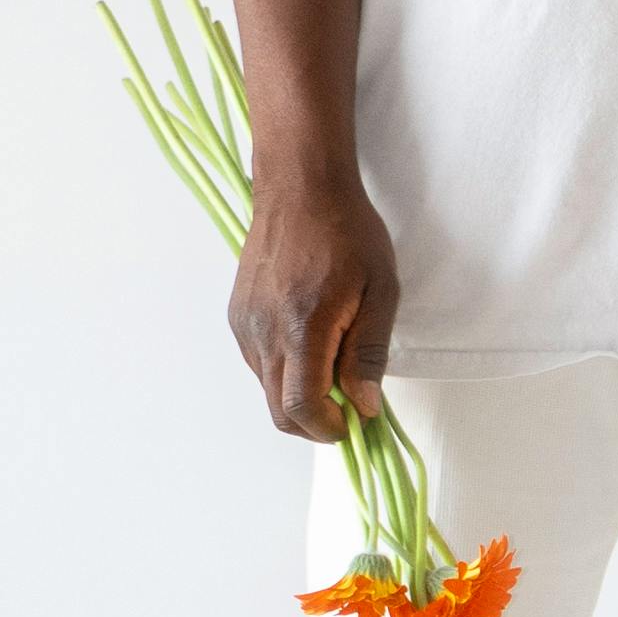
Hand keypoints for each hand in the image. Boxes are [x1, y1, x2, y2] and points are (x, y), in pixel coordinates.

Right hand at [227, 168, 399, 441]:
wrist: (300, 188)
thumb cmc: (347, 232)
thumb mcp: (380, 291)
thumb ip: (368, 353)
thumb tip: (364, 405)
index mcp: (302, 325)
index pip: (301, 406)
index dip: (328, 428)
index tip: (353, 422)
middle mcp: (264, 331)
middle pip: (279, 410)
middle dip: (314, 423)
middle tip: (346, 409)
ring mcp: (245, 324)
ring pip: (268, 390)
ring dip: (299, 396)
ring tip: (332, 366)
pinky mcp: (237, 316)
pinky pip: (259, 364)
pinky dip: (285, 372)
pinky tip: (309, 345)